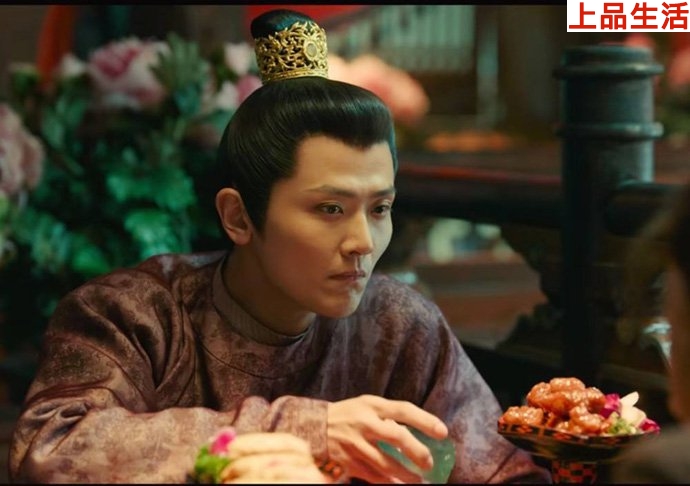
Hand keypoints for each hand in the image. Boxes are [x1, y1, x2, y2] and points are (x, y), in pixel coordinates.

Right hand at [326, 394, 448, 483]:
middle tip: (429, 462)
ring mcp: (355, 443)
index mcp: (372, 405)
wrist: (314, 425)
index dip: (425, 421)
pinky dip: (387, 483)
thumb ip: (389, 416)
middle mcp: (365, 422)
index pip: (403, 410)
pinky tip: (398, 485)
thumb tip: (417, 433)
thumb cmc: (349, 415)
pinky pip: (372, 476)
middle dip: (417, 451)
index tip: (443, 432)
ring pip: (385, 462)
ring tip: (418, 481)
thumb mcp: (368, 406)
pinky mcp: (348, 461)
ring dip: (405, 474)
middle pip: (396, 437)